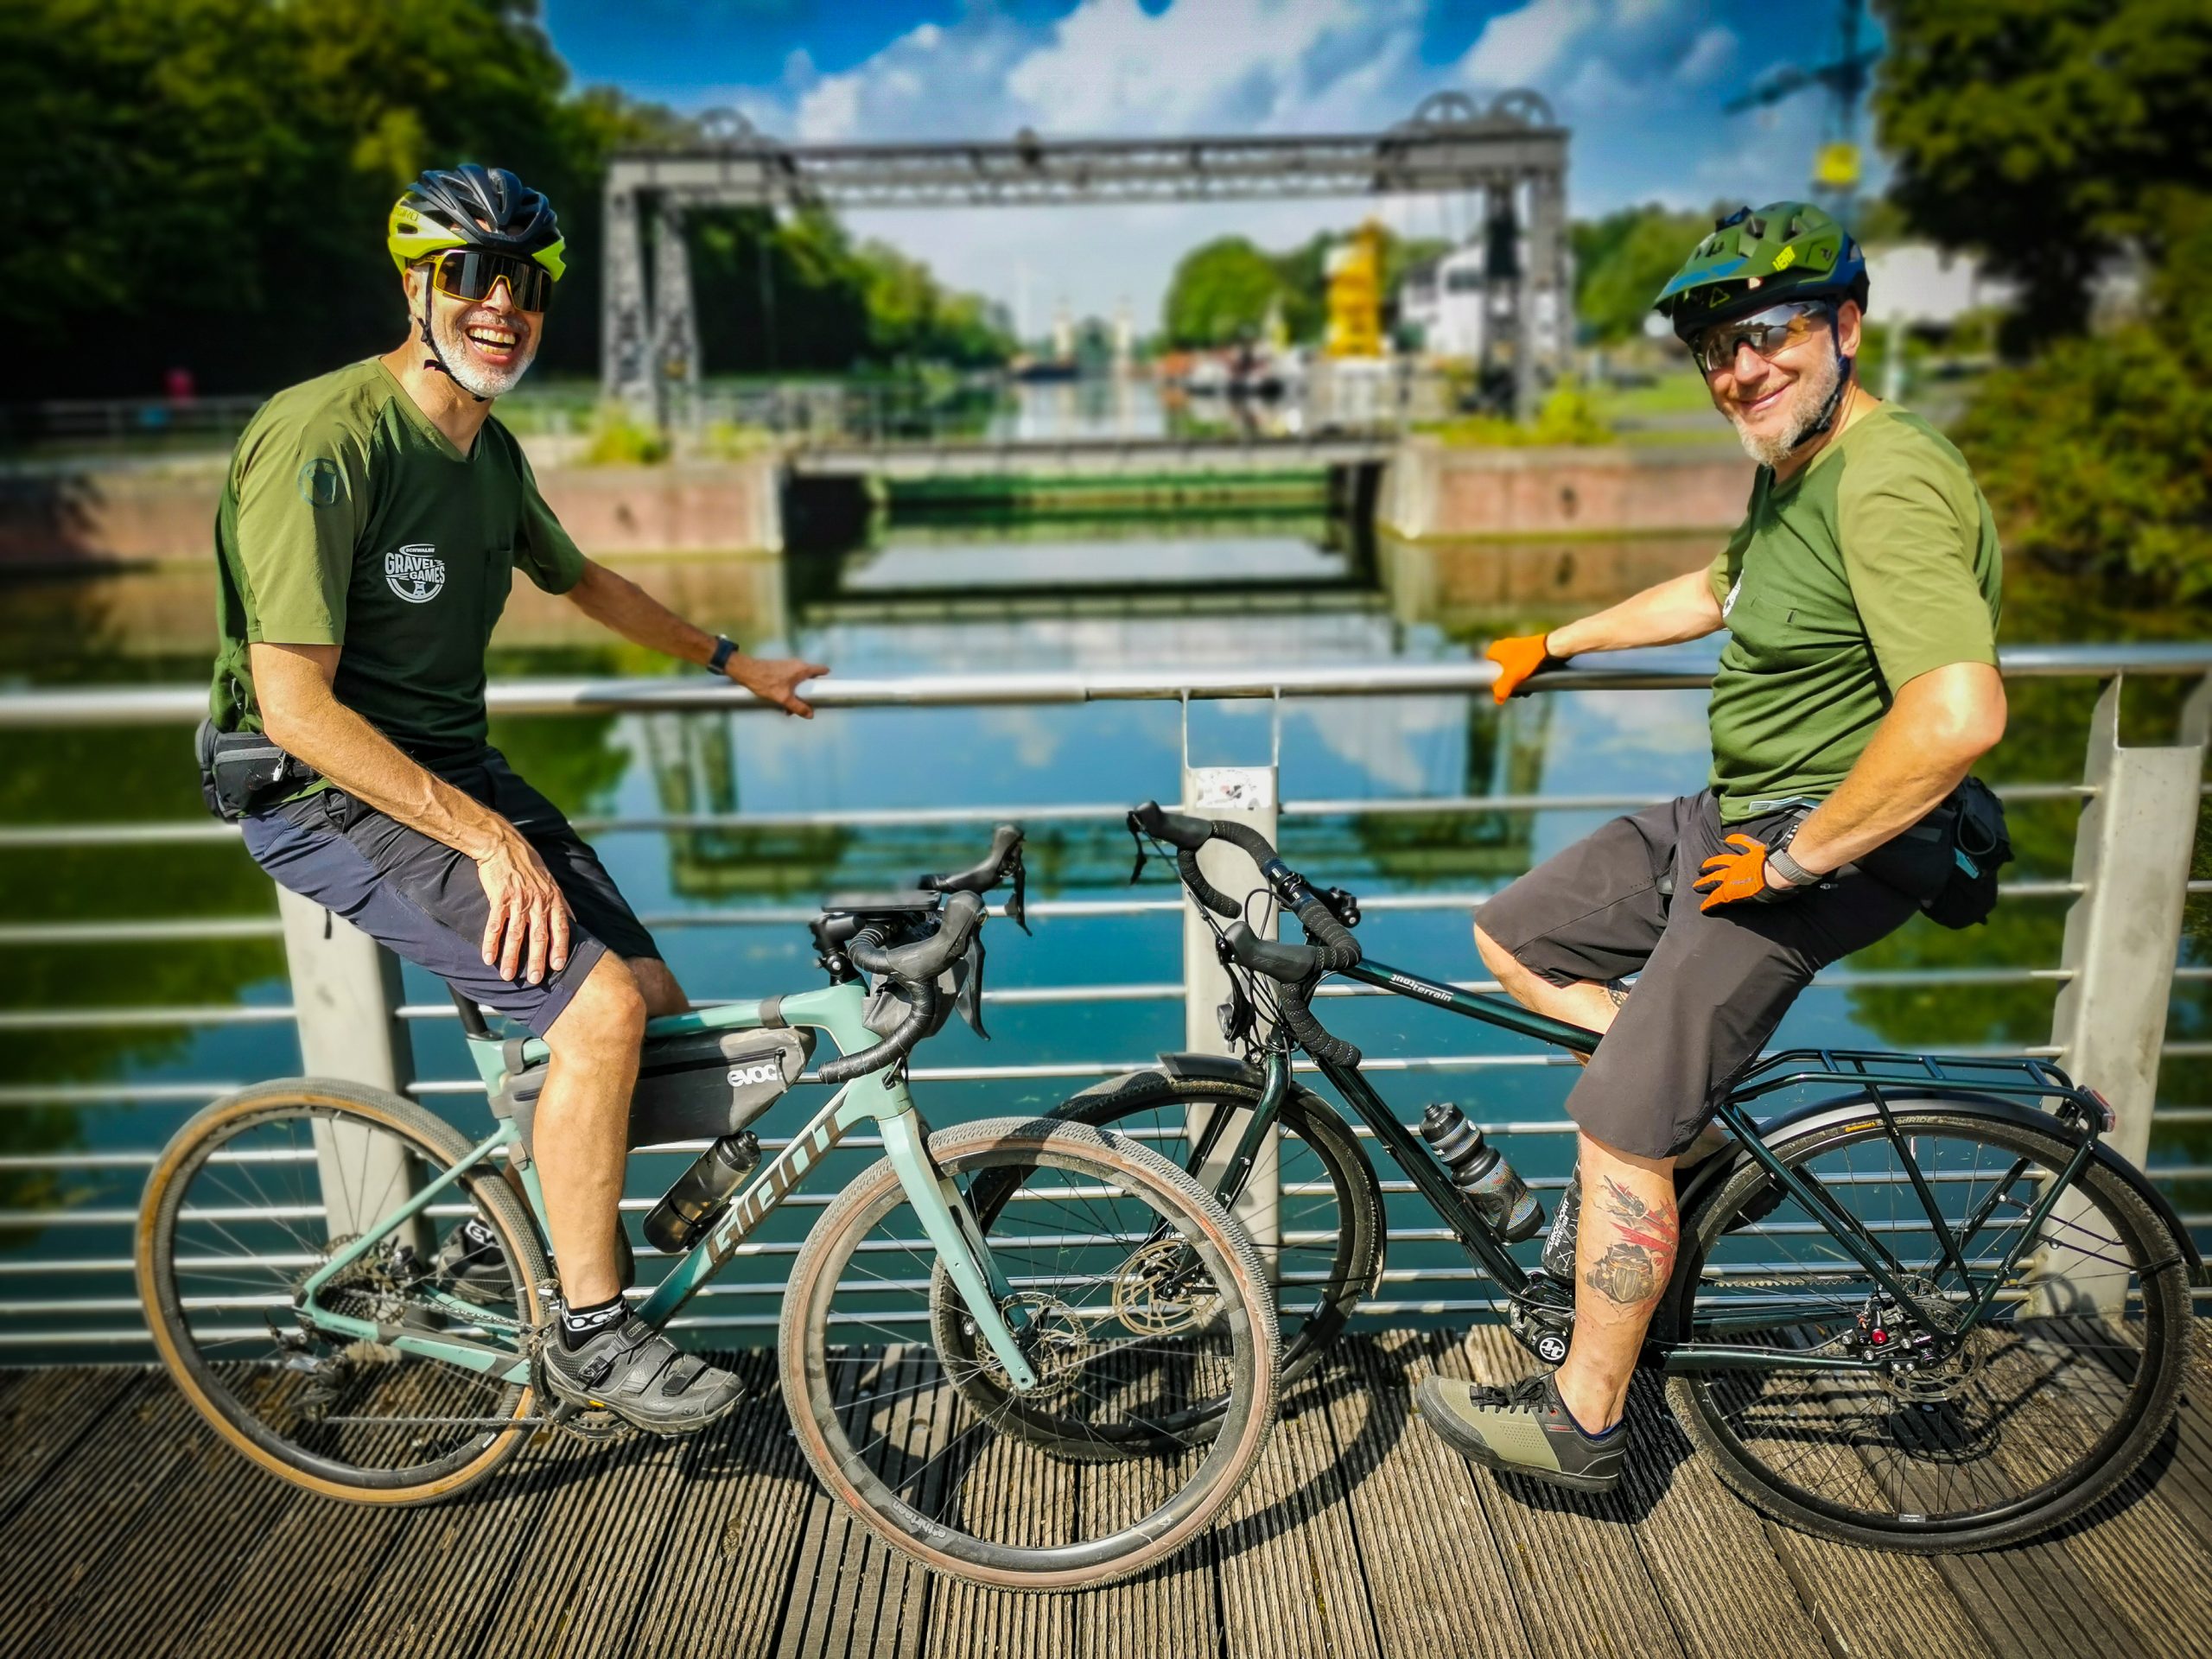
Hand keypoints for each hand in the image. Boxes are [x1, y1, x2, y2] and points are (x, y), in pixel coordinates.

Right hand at [473, 824, 572, 984]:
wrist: (504, 846)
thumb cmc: (529, 867)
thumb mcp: (552, 883)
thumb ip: (561, 905)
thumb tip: (574, 922)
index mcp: (553, 899)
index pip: (560, 928)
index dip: (560, 948)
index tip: (558, 967)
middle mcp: (538, 901)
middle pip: (539, 936)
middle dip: (537, 960)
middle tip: (535, 980)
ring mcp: (518, 900)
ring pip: (516, 935)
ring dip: (511, 957)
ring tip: (508, 976)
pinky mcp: (499, 897)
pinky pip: (495, 925)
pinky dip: (491, 943)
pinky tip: (488, 958)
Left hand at [729, 655, 830, 716]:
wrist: (746, 672)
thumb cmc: (766, 682)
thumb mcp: (784, 698)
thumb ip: (798, 707)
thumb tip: (810, 715)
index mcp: (802, 669)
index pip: (822, 670)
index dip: (827, 680)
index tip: (827, 690)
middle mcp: (797, 665)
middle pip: (810, 679)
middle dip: (808, 693)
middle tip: (804, 706)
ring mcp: (788, 666)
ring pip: (799, 681)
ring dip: (797, 694)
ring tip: (787, 708)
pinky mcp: (780, 669)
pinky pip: (790, 680)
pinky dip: (789, 691)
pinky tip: (780, 701)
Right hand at [1485, 634, 1555, 703]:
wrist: (1551, 648)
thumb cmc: (1528, 660)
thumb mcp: (1512, 677)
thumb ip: (1501, 690)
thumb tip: (1497, 701)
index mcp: (1495, 649)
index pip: (1488, 669)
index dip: (1494, 680)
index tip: (1503, 688)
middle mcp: (1503, 646)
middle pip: (1501, 672)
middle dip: (1509, 684)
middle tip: (1518, 692)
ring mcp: (1516, 648)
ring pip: (1512, 670)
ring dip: (1518, 682)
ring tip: (1527, 690)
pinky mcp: (1527, 650)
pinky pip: (1522, 666)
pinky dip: (1525, 675)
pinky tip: (1532, 683)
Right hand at [1692, 834, 1795, 912]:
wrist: (1782, 870)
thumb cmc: (1771, 889)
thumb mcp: (1756, 900)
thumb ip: (1745, 898)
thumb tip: (1742, 897)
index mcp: (1732, 888)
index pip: (1717, 897)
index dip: (1709, 903)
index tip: (1703, 908)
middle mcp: (1732, 873)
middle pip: (1714, 877)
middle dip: (1704, 883)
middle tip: (1696, 885)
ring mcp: (1741, 860)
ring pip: (1722, 860)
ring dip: (1712, 863)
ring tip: (1704, 865)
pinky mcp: (1753, 850)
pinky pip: (1743, 843)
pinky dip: (1735, 840)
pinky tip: (1728, 839)